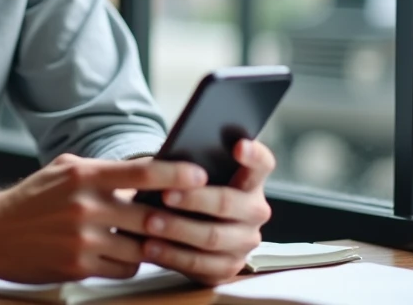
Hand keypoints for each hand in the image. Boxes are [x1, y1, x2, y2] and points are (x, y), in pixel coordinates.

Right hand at [0, 153, 206, 282]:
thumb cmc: (32, 198)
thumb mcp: (64, 170)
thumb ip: (102, 169)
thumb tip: (145, 167)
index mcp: (84, 176)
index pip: (141, 172)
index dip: (175, 173)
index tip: (200, 174)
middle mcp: (86, 207)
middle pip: (150, 216)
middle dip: (178, 219)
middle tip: (198, 215)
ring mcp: (83, 240)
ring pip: (141, 247)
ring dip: (153, 244)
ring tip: (157, 236)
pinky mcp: (79, 267)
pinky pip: (124, 268)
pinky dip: (131, 261)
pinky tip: (125, 253)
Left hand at [135, 139, 275, 285]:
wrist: (189, 223)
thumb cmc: (189, 187)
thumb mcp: (194, 171)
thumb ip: (192, 163)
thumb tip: (171, 157)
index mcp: (251, 181)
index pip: (262, 164)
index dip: (253, 155)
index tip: (238, 146)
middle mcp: (255, 211)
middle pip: (228, 202)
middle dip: (194, 199)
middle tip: (166, 195)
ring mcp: (245, 241)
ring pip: (212, 237)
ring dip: (178, 229)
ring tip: (150, 222)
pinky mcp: (229, 267)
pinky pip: (201, 265)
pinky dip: (173, 256)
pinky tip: (150, 247)